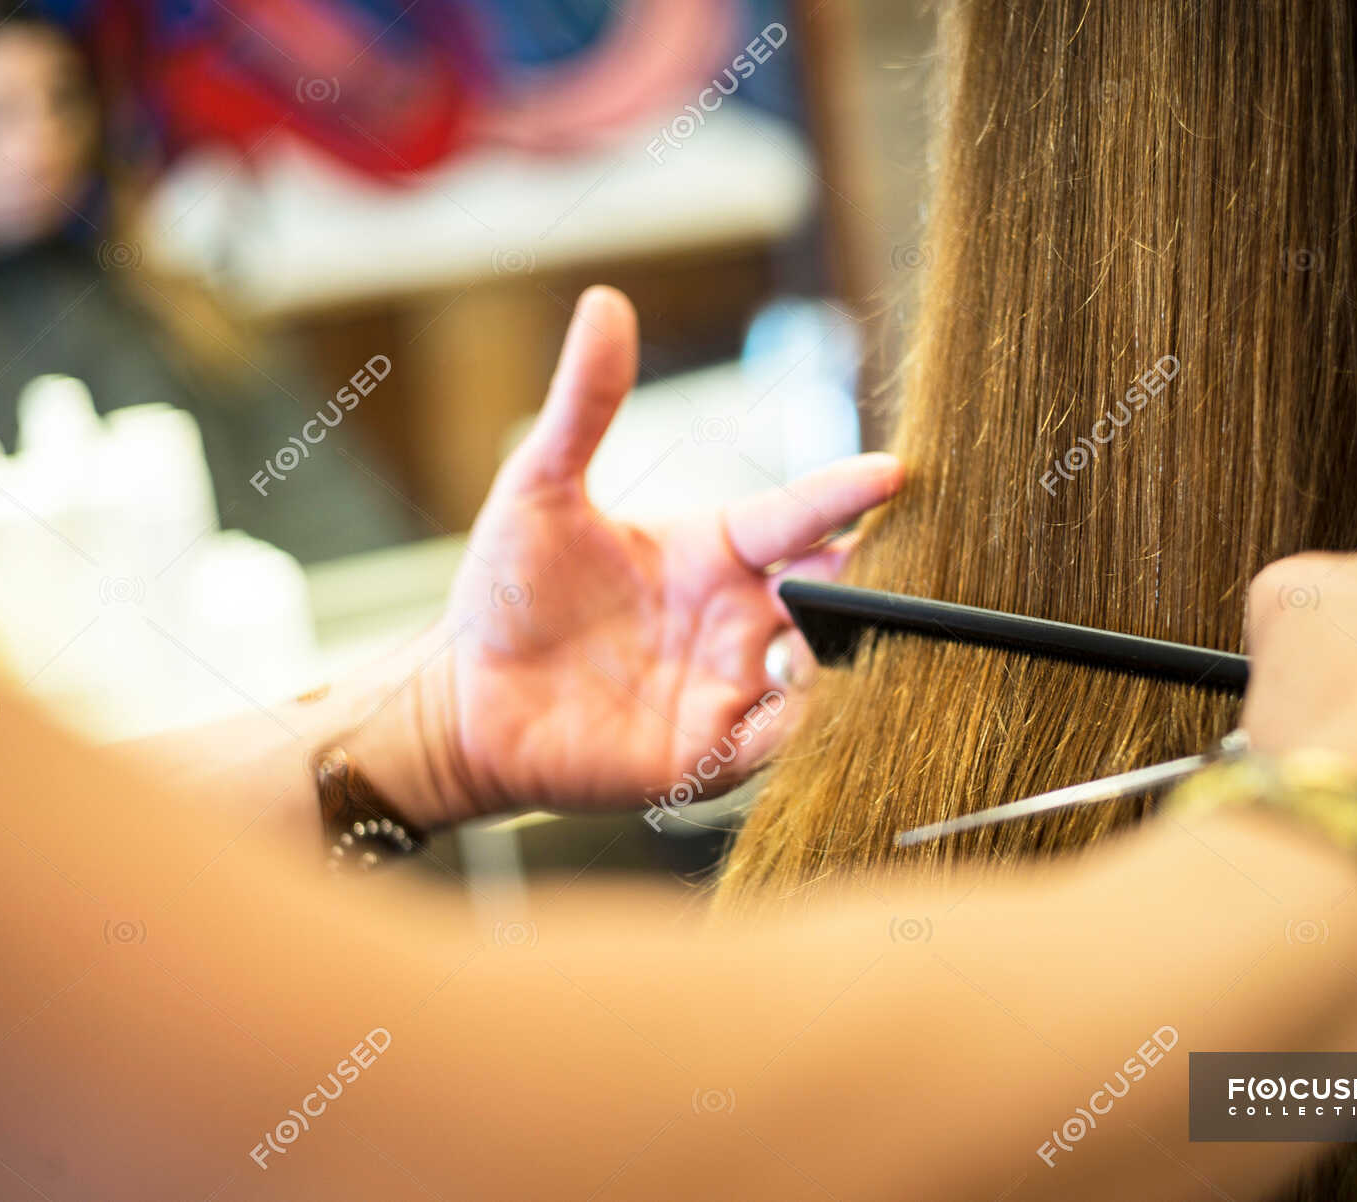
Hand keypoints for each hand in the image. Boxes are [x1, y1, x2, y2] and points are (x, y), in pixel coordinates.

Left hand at [432, 287, 902, 819]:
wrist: (463, 700)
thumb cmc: (505, 593)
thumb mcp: (541, 489)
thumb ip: (585, 403)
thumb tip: (603, 303)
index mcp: (714, 551)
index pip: (796, 517)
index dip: (842, 495)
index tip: (892, 472)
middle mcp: (736, 617)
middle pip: (832, 594)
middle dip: (862, 581)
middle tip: (866, 567)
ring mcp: (729, 685)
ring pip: (815, 669)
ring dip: (823, 655)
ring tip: (791, 642)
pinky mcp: (709, 752)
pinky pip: (771, 741)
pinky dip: (788, 724)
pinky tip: (777, 703)